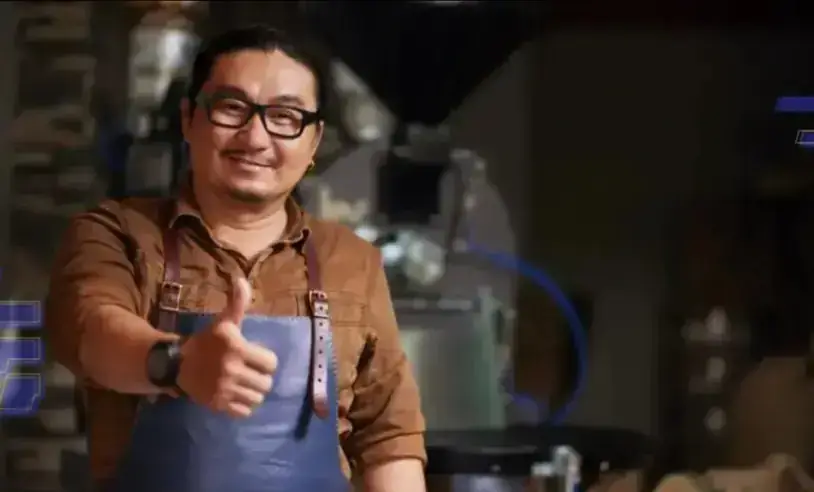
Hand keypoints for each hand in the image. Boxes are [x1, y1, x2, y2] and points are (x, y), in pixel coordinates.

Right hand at [177, 276, 277, 417]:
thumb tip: (241, 280)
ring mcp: (224, 389)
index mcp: (237, 348)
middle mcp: (231, 370)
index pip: (271, 363)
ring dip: (253, 392)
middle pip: (266, 383)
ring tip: (243, 383)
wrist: (177, 364)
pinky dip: (243, 405)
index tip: (255, 357)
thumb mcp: (224, 322)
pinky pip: (244, 412)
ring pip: (257, 398)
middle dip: (261, 377)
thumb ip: (237, 303)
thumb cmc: (208, 341)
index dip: (266, 360)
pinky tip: (235, 395)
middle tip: (250, 372)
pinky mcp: (217, 404)